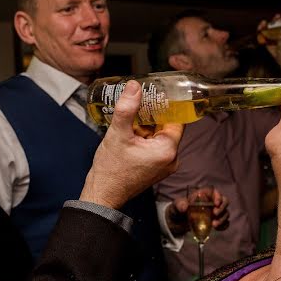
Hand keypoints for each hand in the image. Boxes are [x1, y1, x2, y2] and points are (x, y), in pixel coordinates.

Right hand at [80, 81, 182, 209]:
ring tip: (132, 114)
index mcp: (167, 150)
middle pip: (167, 126)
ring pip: (159, 135)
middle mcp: (171, 159)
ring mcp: (164, 165)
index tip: (158, 92)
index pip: (177, 119)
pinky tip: (130, 130)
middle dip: (154, 113)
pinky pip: (154, 145)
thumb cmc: (111, 170)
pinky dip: (144, 136)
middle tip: (140, 99)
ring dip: (147, 124)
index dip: (168, 104)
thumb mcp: (117, 134)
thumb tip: (134, 87)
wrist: (103, 194)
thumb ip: (127, 108)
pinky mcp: (155, 167)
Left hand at [166, 188, 229, 235]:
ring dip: (222, 218)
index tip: (216, 203)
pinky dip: (224, 226)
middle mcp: (211, 202)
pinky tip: (218, 229)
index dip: (218, 196)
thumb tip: (184, 207)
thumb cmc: (177, 210)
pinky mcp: (215, 221)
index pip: (214, 191)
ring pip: (225, 212)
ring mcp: (214, 212)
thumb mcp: (175, 207)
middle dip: (222, 208)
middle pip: (224, 201)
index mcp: (203, 195)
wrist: (177, 223)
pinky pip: (224, 222)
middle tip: (215, 214)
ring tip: (214, 225)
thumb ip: (179, 205)